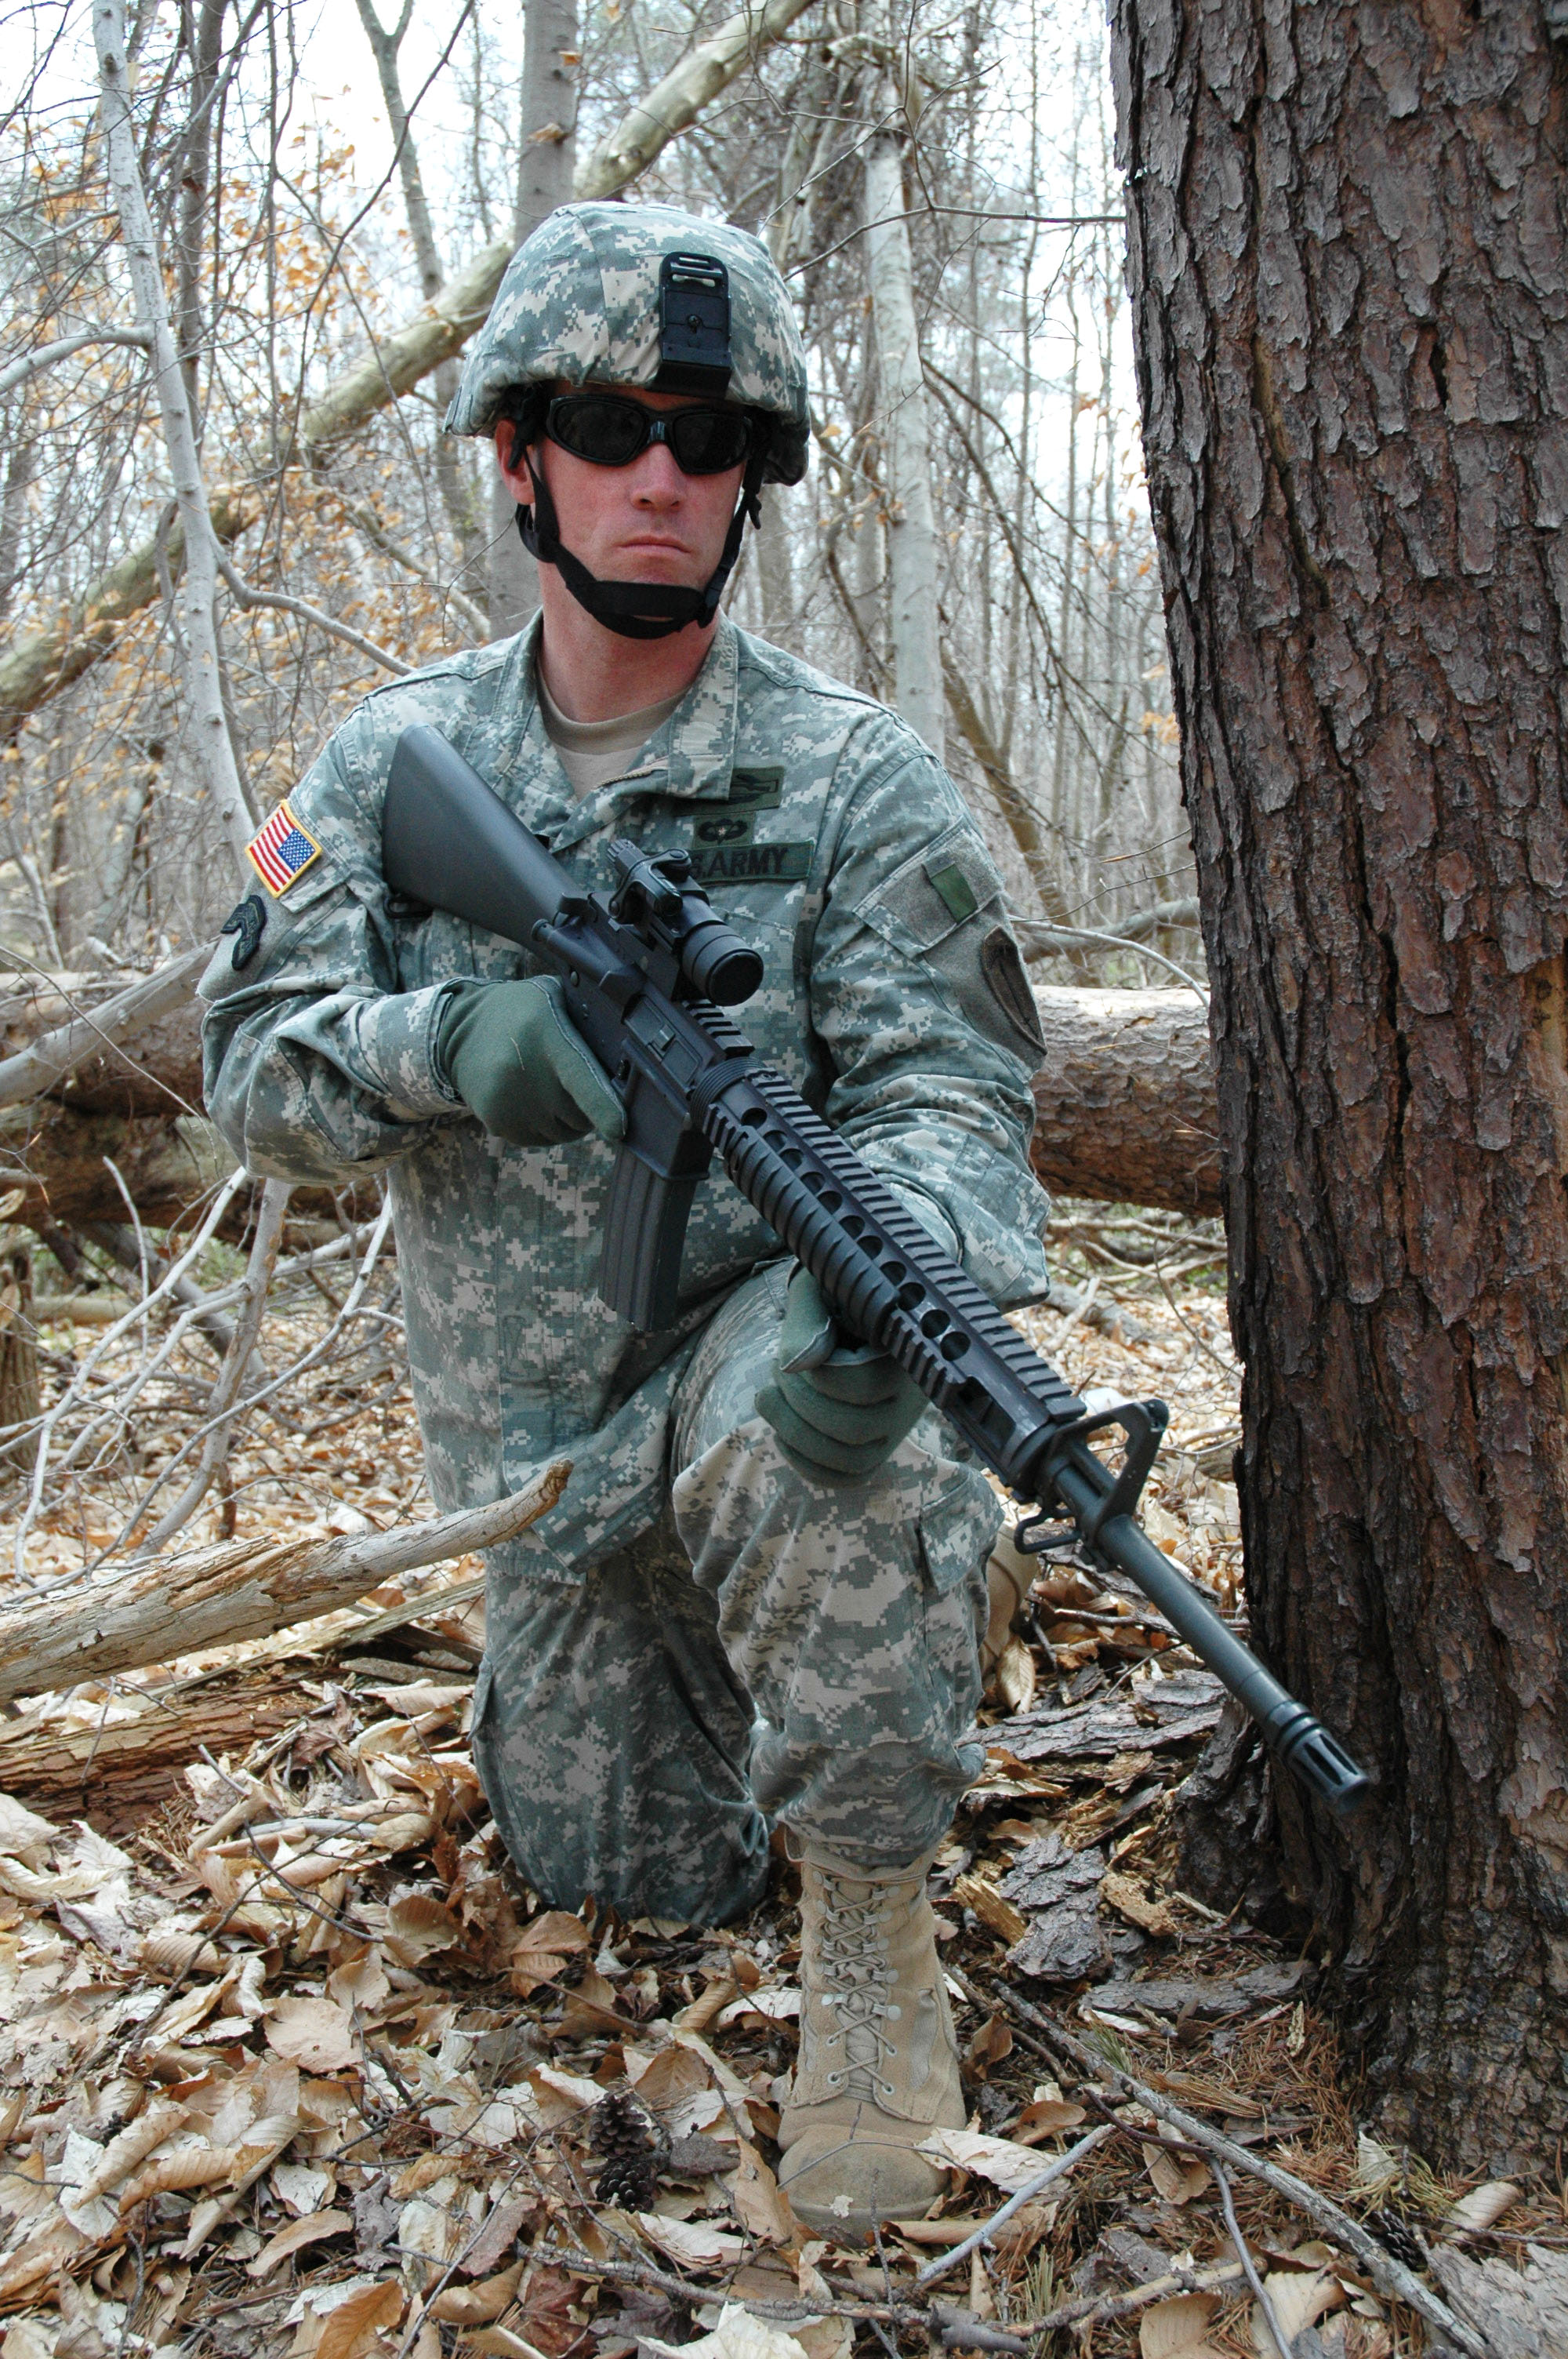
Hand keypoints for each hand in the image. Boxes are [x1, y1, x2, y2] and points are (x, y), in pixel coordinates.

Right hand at [438, 977, 624, 1147]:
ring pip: (562, 1133)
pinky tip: (530, 1098)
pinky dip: (543, 1126)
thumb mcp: (555, 998)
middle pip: (580, 1116)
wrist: (459, 1030)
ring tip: (548, 1086)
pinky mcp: (496, 1123)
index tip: (619, 1129)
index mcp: (546, 1037)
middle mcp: (523, 1072)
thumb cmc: (524, 1012)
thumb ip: (589, 1024)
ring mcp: (507, 1102)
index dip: (604, 1108)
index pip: (582, 1079)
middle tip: (572, 1080)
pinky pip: (539, 1140)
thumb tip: (629, 1059)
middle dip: (588, 1106)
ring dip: (566, 1118)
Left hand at [754, 1265, 926, 1481]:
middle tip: (773, 1371)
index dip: (814, 1375)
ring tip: (769, 1396)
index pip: (861, 1384)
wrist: (850, 1309)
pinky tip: (781, 1431)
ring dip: (793, 1433)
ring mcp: (895, 1429)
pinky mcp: (876, 1449)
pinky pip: (846, 1477)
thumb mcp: (820, 1287)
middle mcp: (910, 1397)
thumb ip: (807, 1319)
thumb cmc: (833, 1294)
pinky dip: (805, 1462)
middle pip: (852, 1429)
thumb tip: (795, 1365)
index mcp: (905, 1352)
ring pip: (849, 1460)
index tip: (788, 1354)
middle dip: (797, 1402)